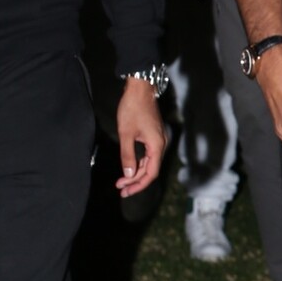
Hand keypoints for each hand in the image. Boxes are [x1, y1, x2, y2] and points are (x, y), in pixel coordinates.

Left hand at [115, 78, 168, 196]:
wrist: (140, 89)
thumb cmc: (132, 109)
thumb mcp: (126, 134)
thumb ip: (127, 156)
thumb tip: (128, 175)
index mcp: (156, 146)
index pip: (151, 173)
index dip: (139, 184)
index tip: (125, 190)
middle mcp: (161, 145)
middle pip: (151, 170)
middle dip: (136, 181)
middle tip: (121, 189)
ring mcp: (158, 140)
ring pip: (149, 163)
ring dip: (136, 173)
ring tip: (121, 181)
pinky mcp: (153, 136)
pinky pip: (148, 155)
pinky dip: (138, 163)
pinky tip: (129, 168)